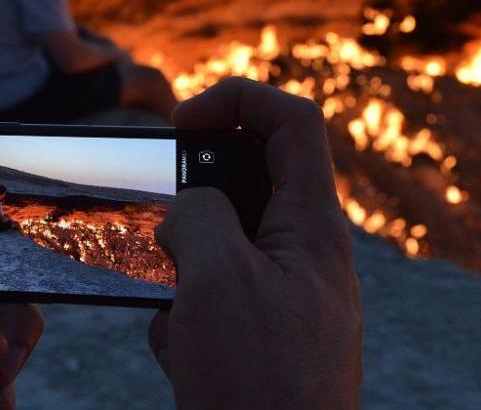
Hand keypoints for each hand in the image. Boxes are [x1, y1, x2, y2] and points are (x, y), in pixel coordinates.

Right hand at [149, 77, 362, 408]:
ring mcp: (285, 298)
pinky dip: (187, 320)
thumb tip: (188, 211)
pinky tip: (188, 357)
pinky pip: (215, 301)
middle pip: (247, 184)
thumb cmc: (263, 388)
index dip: (237, 99)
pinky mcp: (263, 338)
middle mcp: (307, 255)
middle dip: (192, 206)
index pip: (293, 121)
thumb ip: (199, 217)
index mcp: (315, 227)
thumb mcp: (219, 282)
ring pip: (221, 249)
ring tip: (181, 322)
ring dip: (182, 274)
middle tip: (165, 237)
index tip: (180, 123)